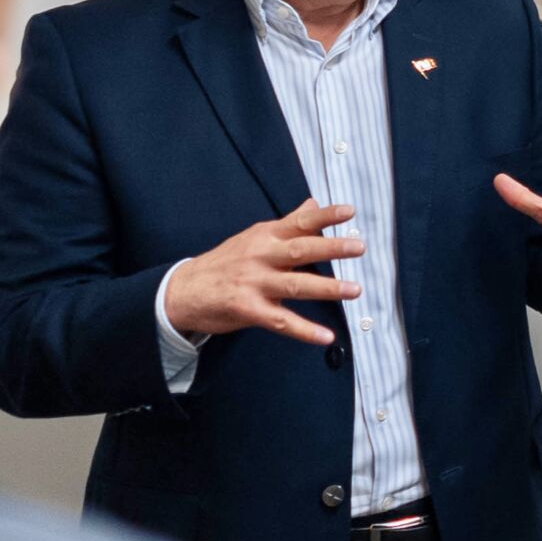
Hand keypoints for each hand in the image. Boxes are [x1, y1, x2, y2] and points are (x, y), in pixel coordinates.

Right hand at [163, 199, 364, 345]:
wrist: (183, 291)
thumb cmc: (225, 262)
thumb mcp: (254, 237)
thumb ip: (288, 223)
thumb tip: (314, 204)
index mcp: (264, 236)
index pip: (299, 222)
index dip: (324, 216)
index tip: (349, 212)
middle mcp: (261, 256)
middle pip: (300, 250)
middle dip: (331, 248)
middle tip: (359, 247)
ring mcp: (254, 283)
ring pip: (296, 285)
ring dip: (327, 288)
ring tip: (355, 290)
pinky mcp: (248, 309)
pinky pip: (281, 322)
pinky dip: (305, 330)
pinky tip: (326, 336)